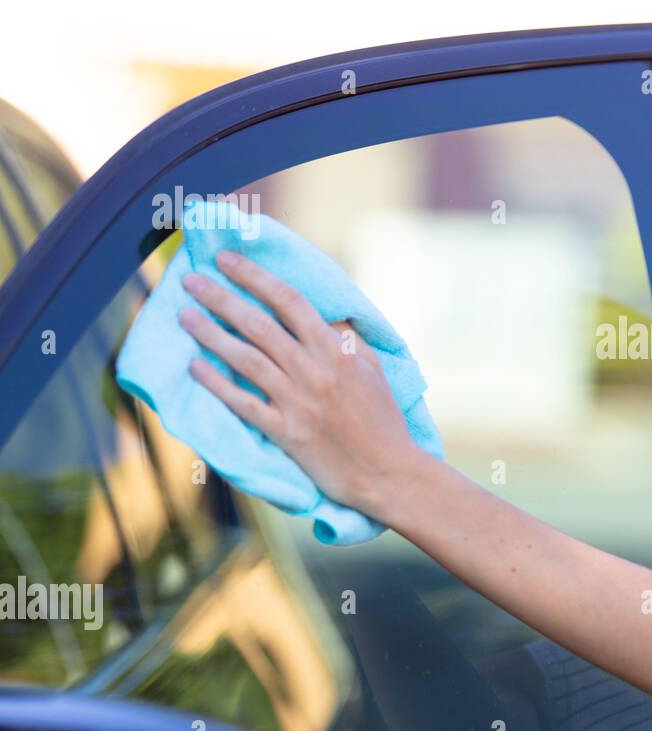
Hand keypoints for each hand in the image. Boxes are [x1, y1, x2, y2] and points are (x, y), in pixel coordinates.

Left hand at [177, 250, 420, 518]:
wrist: (387, 472)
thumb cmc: (383, 419)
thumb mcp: (374, 368)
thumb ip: (346, 338)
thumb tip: (323, 312)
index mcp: (336, 349)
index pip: (289, 301)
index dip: (254, 276)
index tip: (227, 259)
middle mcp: (314, 370)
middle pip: (258, 324)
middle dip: (221, 297)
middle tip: (191, 279)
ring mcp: (297, 401)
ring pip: (245, 358)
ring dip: (210, 334)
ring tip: (184, 315)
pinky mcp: (286, 432)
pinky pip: (243, 403)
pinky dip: (217, 384)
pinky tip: (194, 367)